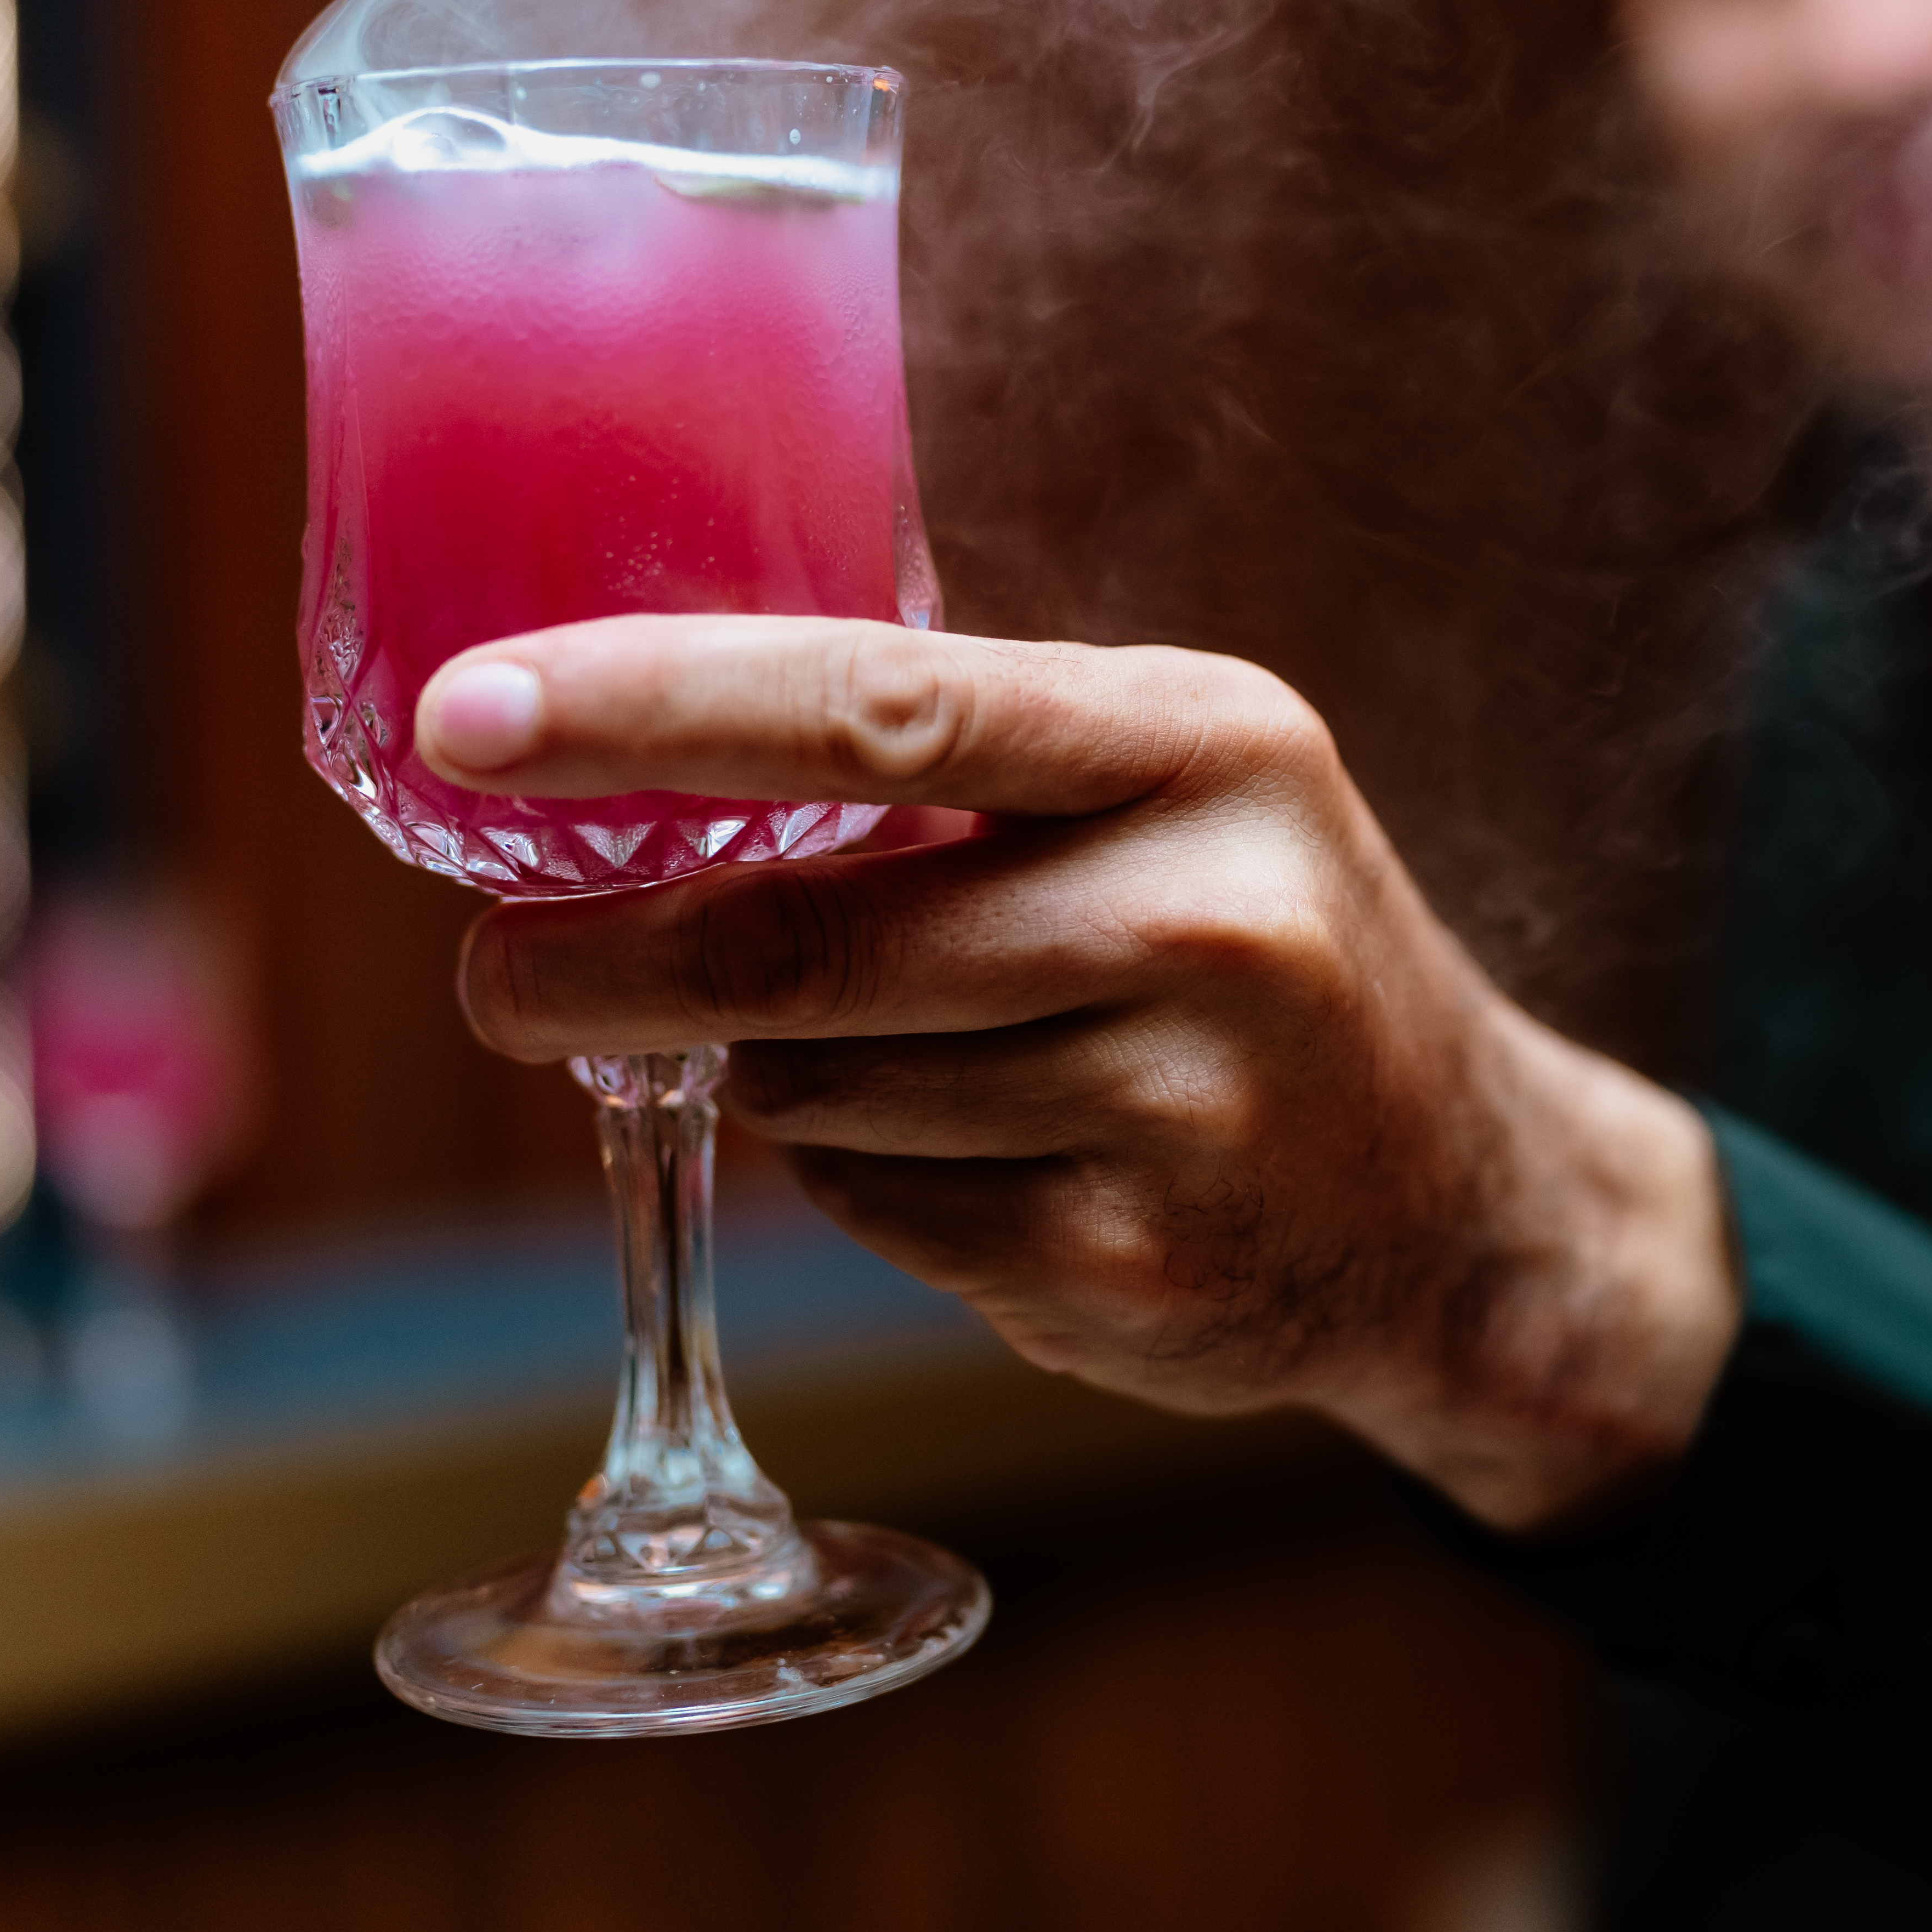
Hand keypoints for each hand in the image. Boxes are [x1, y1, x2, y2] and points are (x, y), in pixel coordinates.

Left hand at [417, 616, 1739, 1530]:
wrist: (1466, 1202)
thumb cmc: (1256, 947)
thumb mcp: (1176, 782)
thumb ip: (959, 729)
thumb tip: (668, 662)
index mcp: (1201, 743)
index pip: (882, 702)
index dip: (653, 709)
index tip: (466, 719)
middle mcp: (1209, 915)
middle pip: (805, 943)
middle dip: (608, 962)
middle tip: (496, 973)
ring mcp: (1181, 1108)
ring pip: (824, 1095)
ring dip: (778, 1077)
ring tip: (875, 1054)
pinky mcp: (1134, 1269)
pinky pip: (882, 1218)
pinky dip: (864, 1183)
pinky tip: (973, 1153)